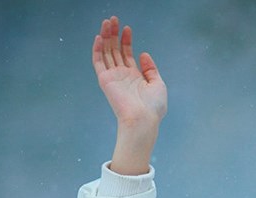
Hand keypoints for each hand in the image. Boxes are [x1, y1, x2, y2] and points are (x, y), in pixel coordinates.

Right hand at [93, 16, 166, 174]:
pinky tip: (99, 37)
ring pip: (106, 52)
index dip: (126, 41)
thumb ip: (151, 68)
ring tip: (107, 22)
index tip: (128, 29)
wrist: (143, 119)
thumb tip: (143, 54)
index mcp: (134, 77)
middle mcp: (122, 76)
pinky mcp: (105, 80)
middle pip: (115, 50)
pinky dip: (97, 49)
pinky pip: (98, 62)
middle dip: (114, 34)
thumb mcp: (158, 84)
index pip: (127, 54)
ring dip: (106, 37)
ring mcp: (113, 78)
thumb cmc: (153, 107)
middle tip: (114, 19)